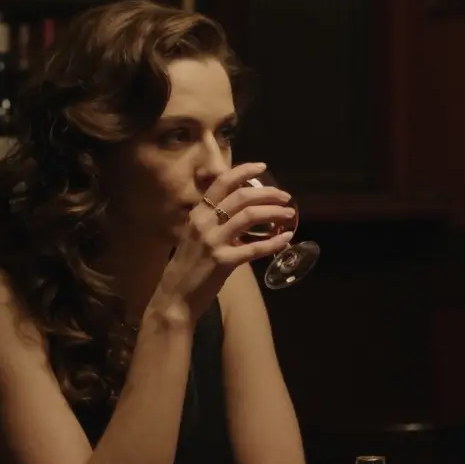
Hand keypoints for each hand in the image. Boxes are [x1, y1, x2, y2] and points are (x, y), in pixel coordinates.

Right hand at [154, 162, 296, 323]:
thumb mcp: (196, 236)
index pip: (221, 182)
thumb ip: (214, 222)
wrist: (175, 296)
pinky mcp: (223, 261)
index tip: (262, 167)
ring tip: (289, 214)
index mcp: (198, 213)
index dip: (243, 171)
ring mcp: (213, 241)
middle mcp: (204, 222)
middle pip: (241, 196)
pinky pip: (254, 248)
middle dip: (267, 193)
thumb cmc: (189, 266)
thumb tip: (241, 211)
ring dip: (274, 213)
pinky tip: (286, 238)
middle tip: (285, 197)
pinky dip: (274, 242)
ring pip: (250, 216)